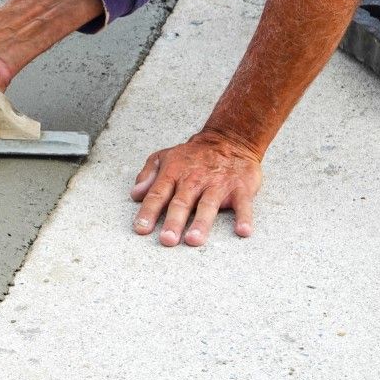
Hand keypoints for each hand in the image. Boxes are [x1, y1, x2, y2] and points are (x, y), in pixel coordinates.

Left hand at [129, 130, 261, 246]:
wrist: (229, 139)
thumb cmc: (192, 155)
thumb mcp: (164, 157)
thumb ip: (148, 175)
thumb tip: (135, 194)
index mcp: (174, 173)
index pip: (158, 194)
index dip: (148, 211)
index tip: (141, 229)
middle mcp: (194, 180)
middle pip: (181, 202)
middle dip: (173, 222)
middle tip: (167, 240)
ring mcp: (218, 184)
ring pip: (208, 205)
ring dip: (201, 223)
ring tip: (194, 239)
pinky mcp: (240, 188)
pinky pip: (243, 204)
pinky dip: (244, 217)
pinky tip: (243, 231)